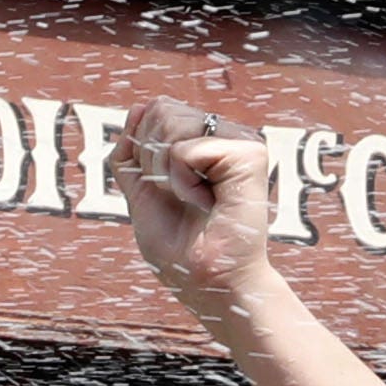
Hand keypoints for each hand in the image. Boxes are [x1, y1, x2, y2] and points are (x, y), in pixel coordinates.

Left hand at [114, 94, 276, 309]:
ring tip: (192, 198)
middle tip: (177, 195)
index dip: (143, 149)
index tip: (162, 187)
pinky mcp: (250, 153)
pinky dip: (181, 181)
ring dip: (164, 172)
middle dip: (151, 158)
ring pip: (172, 124)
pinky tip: (205, 202)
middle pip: (162, 111)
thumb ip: (135, 151)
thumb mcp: (141, 192)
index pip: (157, 109)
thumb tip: (139, 105)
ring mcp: (241, 141)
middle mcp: (226, 134)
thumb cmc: (178, 245)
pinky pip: (187, 148)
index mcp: (204, 139)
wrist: (205, 280)